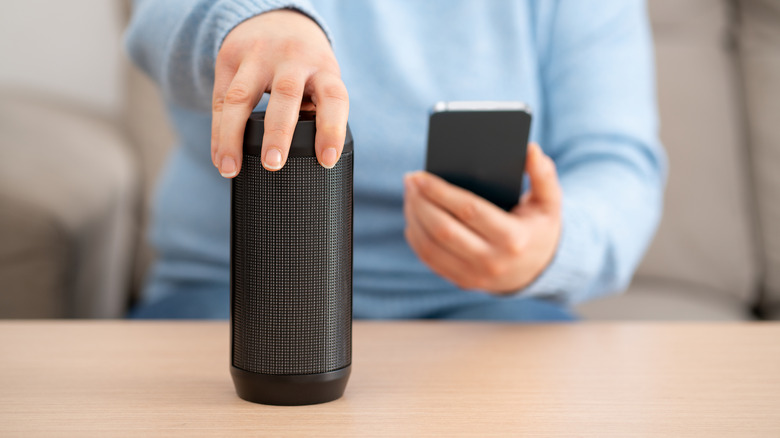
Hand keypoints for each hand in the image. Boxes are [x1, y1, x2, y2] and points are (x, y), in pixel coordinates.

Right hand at [212, 9, 348, 176]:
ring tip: (230, 168)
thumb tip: (311, 162)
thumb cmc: (304, 64)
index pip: (333, 98)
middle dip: (278, 132)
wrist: (275, 19)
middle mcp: (292, 58)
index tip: (326, 160)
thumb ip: (317, 111)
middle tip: (273, 164)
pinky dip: (218, 132)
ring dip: (233, 136)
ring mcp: (258, 56)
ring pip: (241, 97)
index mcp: (323, 68)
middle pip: (285, 94)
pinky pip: (220, 100)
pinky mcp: (229, 58)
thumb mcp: (321, 79)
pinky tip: (219, 157)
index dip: (332, 130)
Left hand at [403, 143, 561, 293]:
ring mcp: (475, 275)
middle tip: (410, 180)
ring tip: (410, 194)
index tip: (420, 175)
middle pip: (443, 229)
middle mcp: (492, 261)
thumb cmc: (539, 228)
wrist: (541, 271)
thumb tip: (531, 149)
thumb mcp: (549, 202)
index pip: (468, 211)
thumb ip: (543, 175)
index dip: (440, 192)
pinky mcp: (462, 281)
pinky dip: (416, 237)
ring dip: (414, 217)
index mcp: (512, 238)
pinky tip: (413, 216)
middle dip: (421, 202)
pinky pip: (430, 260)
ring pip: (431, 246)